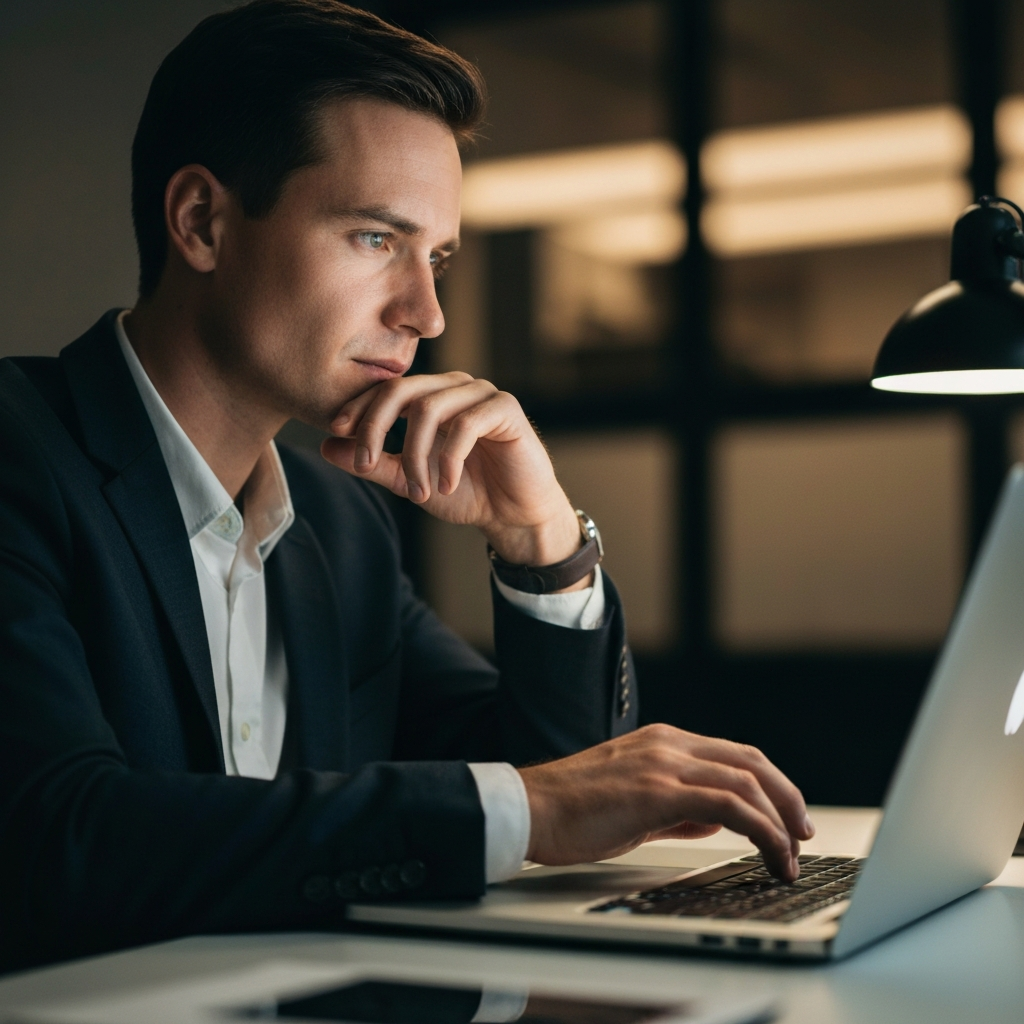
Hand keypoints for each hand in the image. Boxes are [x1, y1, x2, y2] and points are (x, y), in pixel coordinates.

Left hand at [320, 373, 584, 574]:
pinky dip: (449, 458)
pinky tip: (445, 485)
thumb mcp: (410, 481)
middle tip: (365, 464)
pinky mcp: (505, 409)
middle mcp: (455, 387)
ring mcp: (481, 394)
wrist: (515, 515)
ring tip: (419, 491)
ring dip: (415, 454)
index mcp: (431, 397)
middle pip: (403, 389)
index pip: (387, 389)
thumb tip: (327, 446)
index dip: (359, 406)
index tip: (336, 431)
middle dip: (376, 426)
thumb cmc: (466, 494)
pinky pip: (466, 424)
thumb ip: (373, 463)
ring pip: (430, 408)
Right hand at [519, 724, 814, 880]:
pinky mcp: (657, 790)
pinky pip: (728, 805)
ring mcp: (663, 763)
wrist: (529, 808)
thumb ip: (677, 807)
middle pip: (751, 762)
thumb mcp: (635, 803)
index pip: (735, 756)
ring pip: (746, 782)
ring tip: (790, 856)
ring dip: (779, 822)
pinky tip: (768, 852)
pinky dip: (760, 830)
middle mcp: (669, 744)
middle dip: (787, 799)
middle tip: (802, 835)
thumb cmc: (572, 810)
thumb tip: (714, 821)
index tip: (788, 819)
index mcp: (664, 742)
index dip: (771, 785)